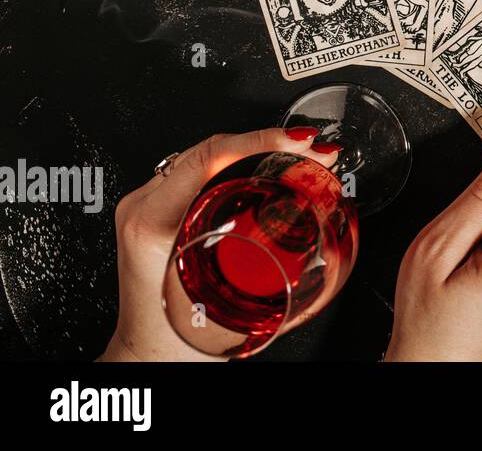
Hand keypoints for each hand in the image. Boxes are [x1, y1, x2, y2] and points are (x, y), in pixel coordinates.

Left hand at [99, 126, 334, 361]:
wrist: (148, 357)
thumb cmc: (175, 339)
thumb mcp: (229, 301)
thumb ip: (270, 269)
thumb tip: (323, 234)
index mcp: (152, 221)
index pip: (209, 156)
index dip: (261, 139)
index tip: (299, 142)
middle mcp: (143, 204)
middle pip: (211, 149)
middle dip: (269, 141)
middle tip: (313, 147)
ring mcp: (146, 204)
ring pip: (206, 157)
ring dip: (256, 149)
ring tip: (300, 153)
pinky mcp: (155, 209)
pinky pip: (199, 172)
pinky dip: (238, 164)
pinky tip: (268, 168)